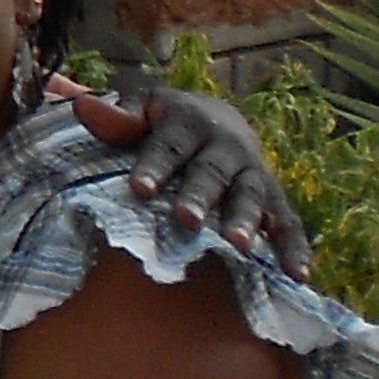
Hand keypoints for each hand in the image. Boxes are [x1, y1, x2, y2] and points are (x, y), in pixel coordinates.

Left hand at [52, 78, 307, 272]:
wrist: (218, 119)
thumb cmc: (165, 124)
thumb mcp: (142, 112)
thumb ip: (117, 118)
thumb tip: (83, 104)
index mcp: (189, 122)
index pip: (168, 145)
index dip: (154, 165)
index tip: (138, 189)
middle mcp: (227, 145)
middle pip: (211, 172)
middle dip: (198, 196)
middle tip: (184, 220)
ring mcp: (254, 172)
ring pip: (252, 195)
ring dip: (246, 220)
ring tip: (238, 245)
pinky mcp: (275, 198)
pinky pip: (289, 222)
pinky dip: (294, 247)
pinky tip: (296, 274)